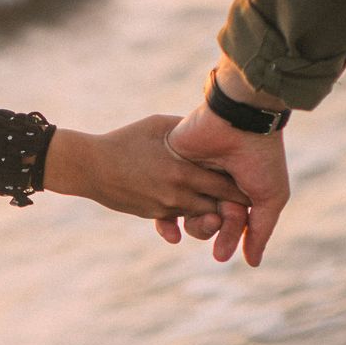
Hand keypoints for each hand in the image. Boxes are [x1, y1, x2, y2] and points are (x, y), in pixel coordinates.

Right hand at [42, 115, 248, 221]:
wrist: (90, 167)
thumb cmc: (125, 140)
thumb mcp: (158, 126)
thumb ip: (187, 129)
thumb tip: (211, 124)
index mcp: (182, 171)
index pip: (224, 185)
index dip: (241, 188)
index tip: (255, 183)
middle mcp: (177, 195)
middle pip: (217, 207)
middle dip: (232, 207)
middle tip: (248, 203)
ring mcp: (165, 208)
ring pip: (200, 216)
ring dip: (212, 213)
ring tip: (226, 209)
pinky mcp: (153, 215)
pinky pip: (179, 220)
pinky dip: (189, 215)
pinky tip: (197, 212)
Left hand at [154, 59, 290, 265]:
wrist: (239, 122)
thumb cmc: (261, 158)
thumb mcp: (269, 198)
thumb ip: (259, 231)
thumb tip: (252, 263)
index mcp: (237, 192)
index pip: (227, 227)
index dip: (228, 237)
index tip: (227, 240)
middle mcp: (214, 187)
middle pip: (206, 225)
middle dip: (214, 231)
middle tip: (220, 218)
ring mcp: (192, 179)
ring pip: (186, 216)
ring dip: (197, 225)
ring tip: (206, 215)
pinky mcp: (172, 171)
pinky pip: (163, 204)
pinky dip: (166, 222)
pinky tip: (171, 232)